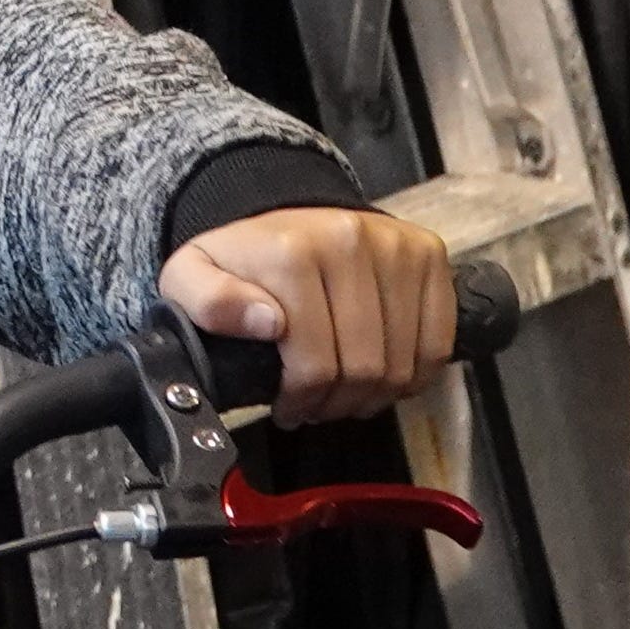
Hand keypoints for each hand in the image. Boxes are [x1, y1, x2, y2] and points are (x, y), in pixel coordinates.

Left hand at [159, 208, 454, 426]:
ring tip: (346, 391)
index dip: (301, 401)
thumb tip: (264, 323)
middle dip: (338, 403)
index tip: (287, 407)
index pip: (315, 365)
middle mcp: (350, 240)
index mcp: (292, 252)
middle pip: (365, 368)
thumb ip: (207, 302)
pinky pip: (437, 343)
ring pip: (403, 363)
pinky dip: (413, 374)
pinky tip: (383, 373)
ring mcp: (396, 246)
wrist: (287, 221)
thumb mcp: (193, 279)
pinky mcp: (428, 254)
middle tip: (318, 404)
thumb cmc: (244, 263)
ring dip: (375, 395)